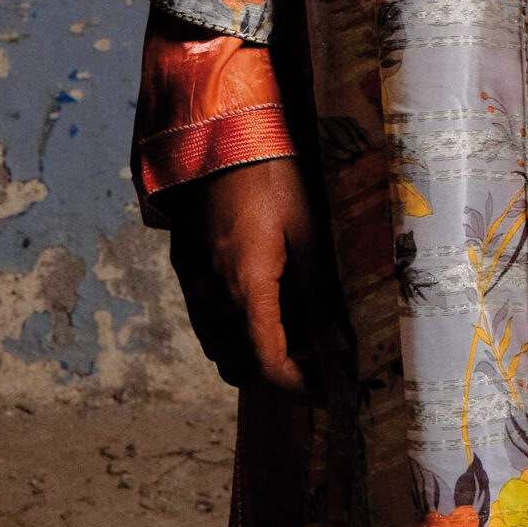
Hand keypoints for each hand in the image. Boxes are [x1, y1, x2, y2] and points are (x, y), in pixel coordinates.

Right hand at [167, 155, 328, 396]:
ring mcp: (194, 283)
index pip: (268, 366)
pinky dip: (233, 336)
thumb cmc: (273, 177)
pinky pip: (206, 323)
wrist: (220, 136)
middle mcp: (212, 296)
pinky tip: (262, 311)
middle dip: (278, 379)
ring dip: (253, 360)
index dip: (300, 388)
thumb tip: (341, 347)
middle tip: (318, 365)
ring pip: (218, 350)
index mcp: (246, 289)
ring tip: (295, 340)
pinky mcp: (186, 267)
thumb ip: (321, 296)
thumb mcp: (307, 233)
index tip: (330, 390)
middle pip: (239, 368)